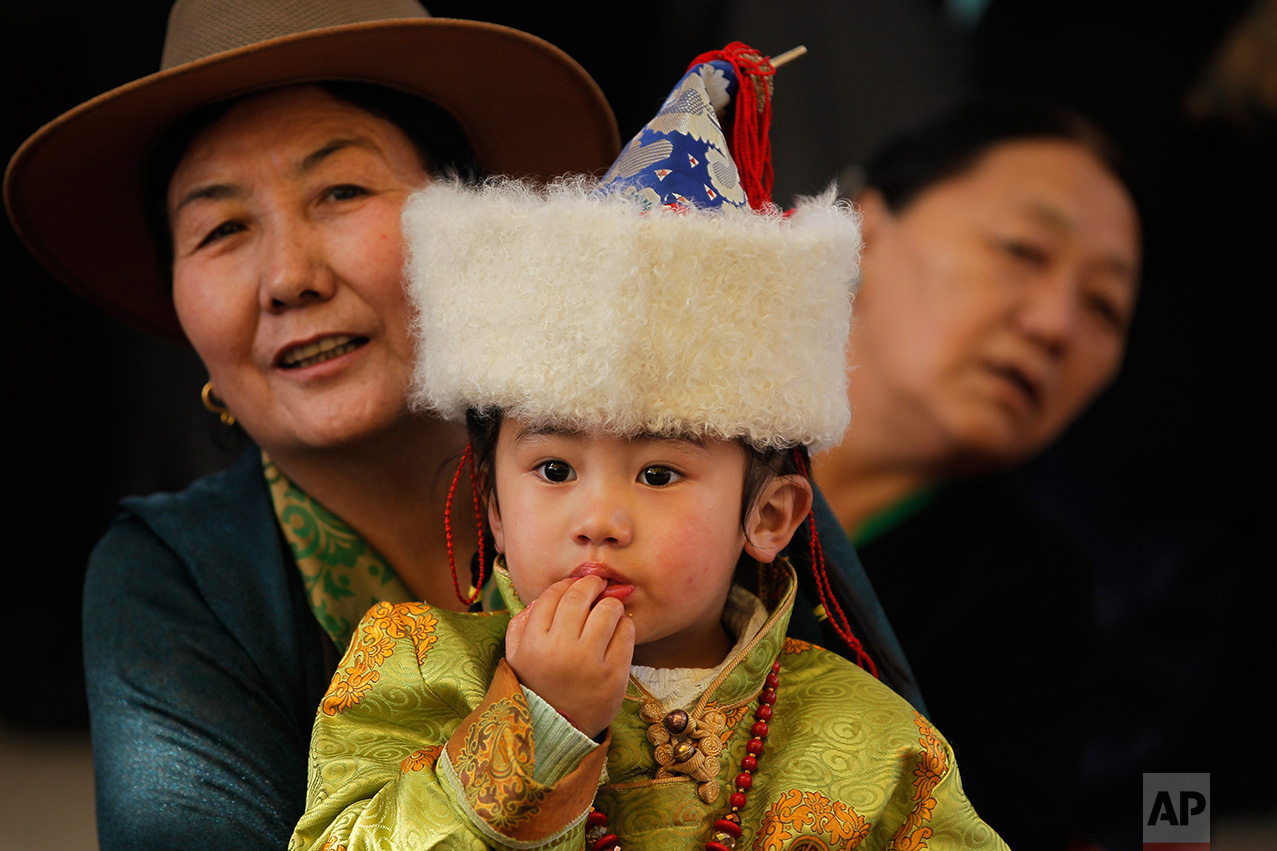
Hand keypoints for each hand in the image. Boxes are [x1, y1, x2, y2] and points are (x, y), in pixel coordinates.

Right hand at [505, 575, 634, 738]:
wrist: (558, 732)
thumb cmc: (537, 689)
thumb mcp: (515, 659)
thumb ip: (520, 625)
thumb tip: (541, 597)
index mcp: (534, 643)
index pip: (553, 595)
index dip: (566, 583)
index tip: (575, 584)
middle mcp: (561, 649)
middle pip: (580, 596)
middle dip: (592, 584)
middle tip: (598, 585)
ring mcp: (589, 662)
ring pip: (607, 610)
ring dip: (610, 604)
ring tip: (609, 609)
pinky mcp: (613, 675)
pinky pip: (626, 634)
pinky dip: (625, 625)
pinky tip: (619, 629)